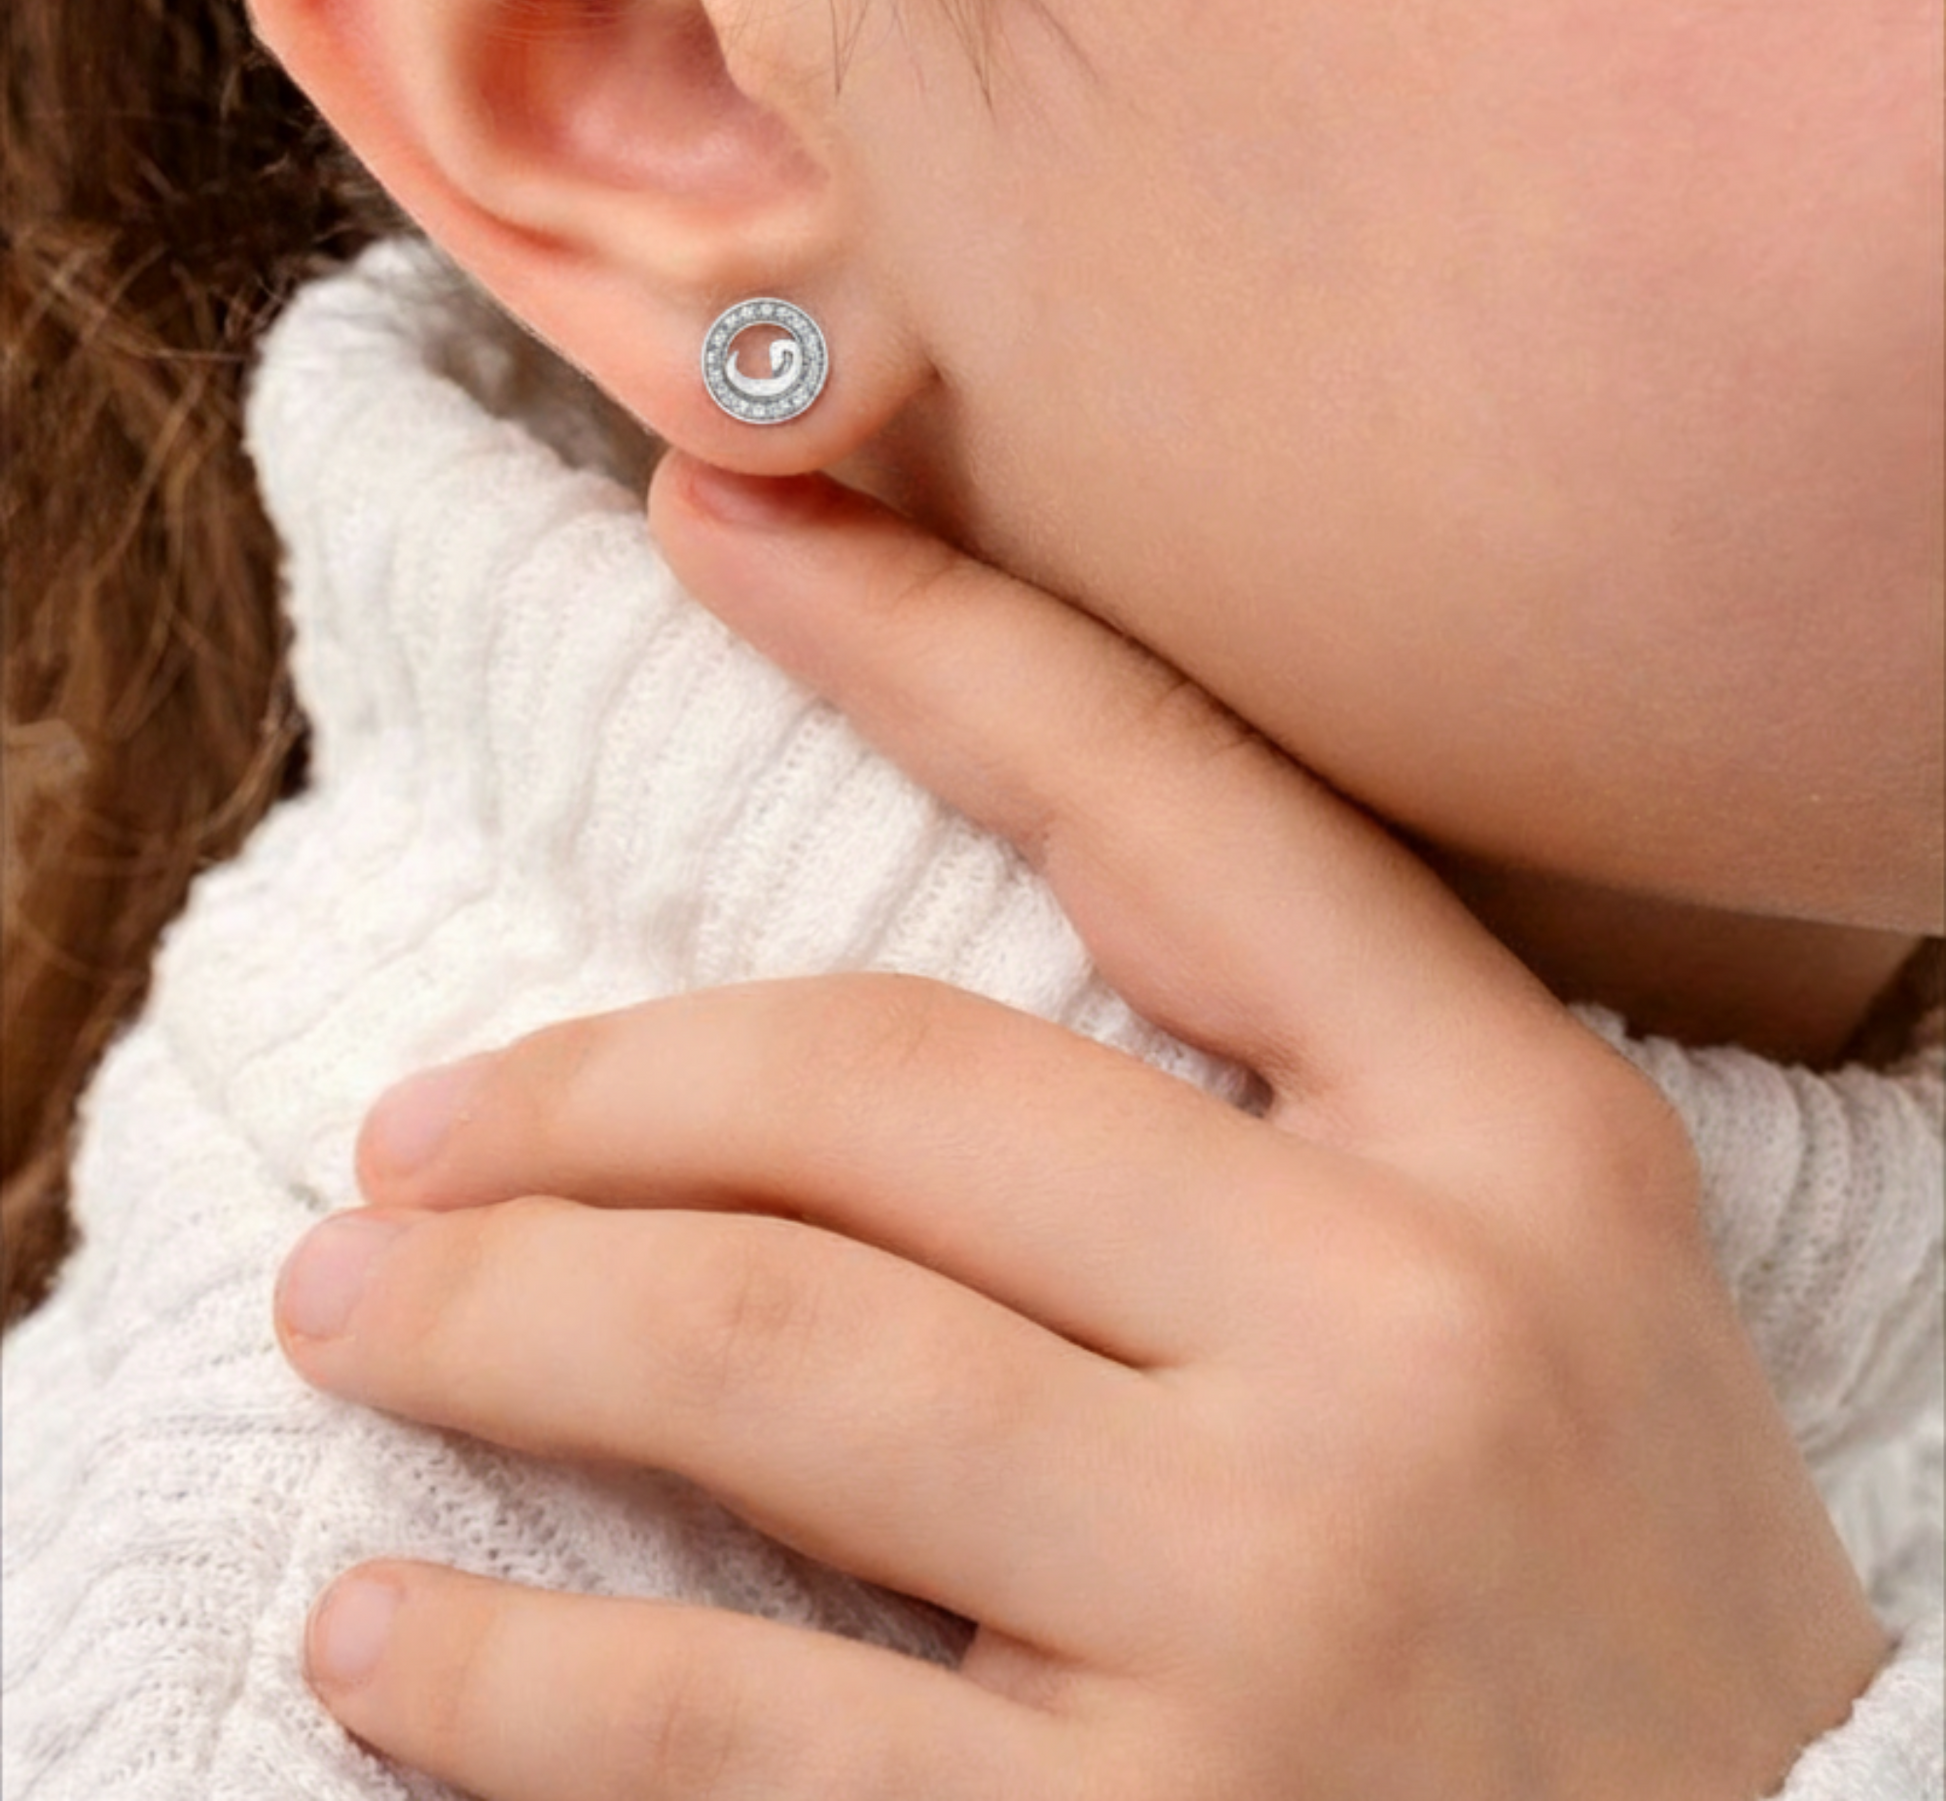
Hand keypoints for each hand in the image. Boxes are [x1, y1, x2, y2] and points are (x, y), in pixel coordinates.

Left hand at [273, 458, 1884, 1800]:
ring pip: (767, 1357)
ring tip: (351, 1310)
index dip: (914, 629)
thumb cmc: (1636, 1618)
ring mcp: (1277, 1602)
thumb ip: (1297, 1130)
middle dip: (586, 1100)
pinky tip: (379, 1646)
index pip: (1162, 800)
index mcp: (1519, 1141)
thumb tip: (874, 1048)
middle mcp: (1405, 1331)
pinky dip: (503, 1683)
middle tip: (410, 1137)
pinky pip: (729, 1728)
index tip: (713, 503)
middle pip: (884, 1096)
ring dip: (495, 1321)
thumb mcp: (1559, 1298)